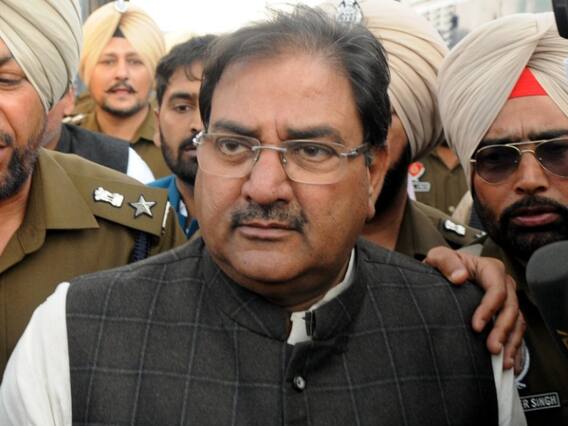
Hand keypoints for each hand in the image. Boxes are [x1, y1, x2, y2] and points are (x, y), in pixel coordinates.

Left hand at [424, 246, 525, 369]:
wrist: (443, 273)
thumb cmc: (442, 265)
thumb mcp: (438, 256)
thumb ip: (446, 262)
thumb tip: (459, 276)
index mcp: (489, 269)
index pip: (497, 290)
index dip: (489, 309)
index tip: (476, 326)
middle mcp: (502, 284)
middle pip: (510, 308)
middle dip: (503, 330)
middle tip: (492, 348)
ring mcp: (506, 299)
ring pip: (517, 322)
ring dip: (511, 342)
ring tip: (502, 361)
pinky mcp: (504, 313)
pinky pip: (515, 331)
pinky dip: (513, 346)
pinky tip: (508, 361)